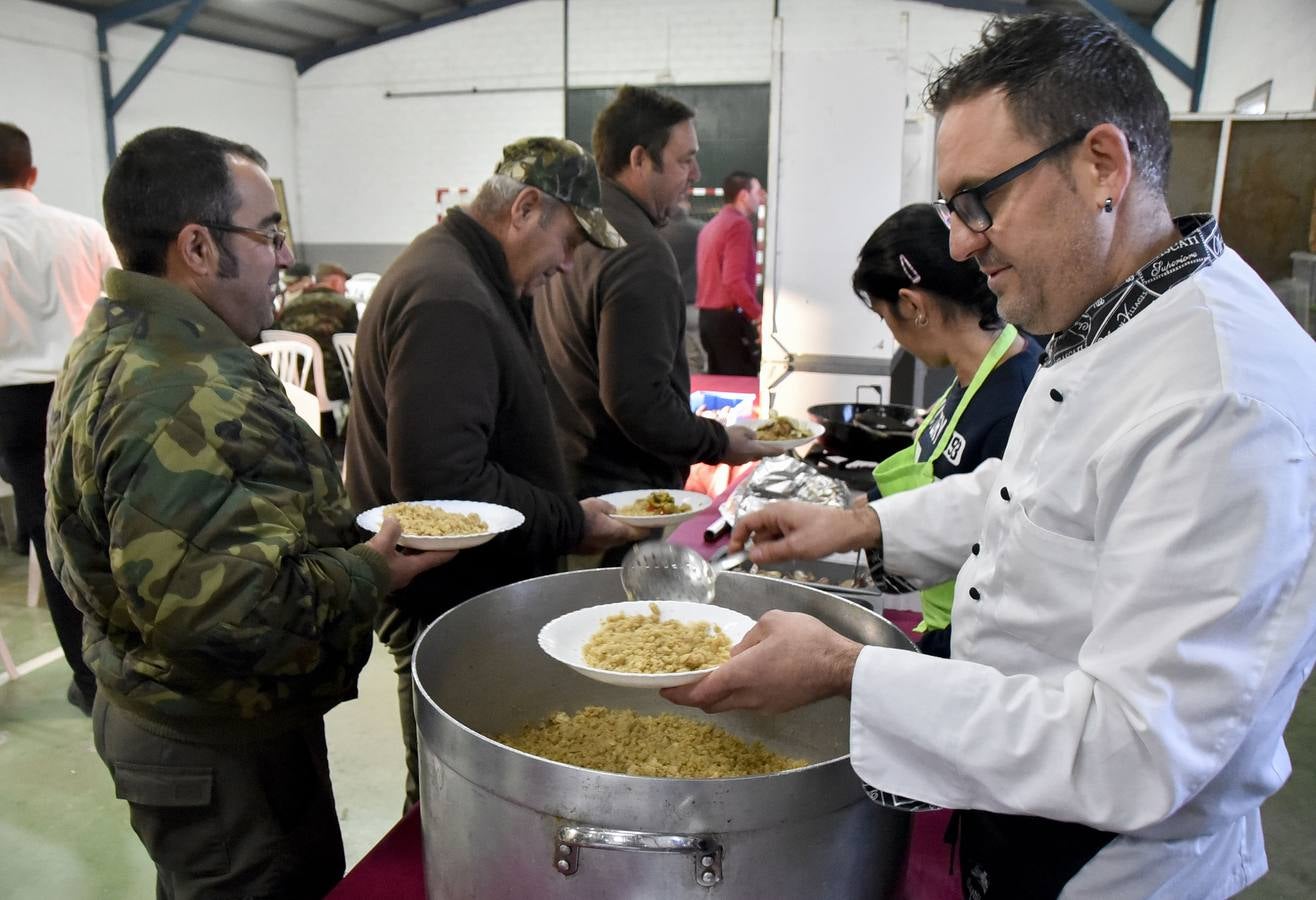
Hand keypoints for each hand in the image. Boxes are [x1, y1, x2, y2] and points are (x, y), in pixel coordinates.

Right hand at [366, 517, 456, 591]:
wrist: (349, 582)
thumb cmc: (370, 565)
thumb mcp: (382, 544)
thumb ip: (391, 530)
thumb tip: (395, 519)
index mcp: (411, 568)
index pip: (435, 558)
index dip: (447, 550)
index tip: (459, 544)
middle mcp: (406, 573)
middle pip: (423, 558)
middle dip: (429, 545)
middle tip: (435, 532)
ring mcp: (395, 575)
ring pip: (409, 558)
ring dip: (413, 547)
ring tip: (416, 532)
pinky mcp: (384, 573)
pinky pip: (397, 558)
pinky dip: (400, 549)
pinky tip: (395, 540)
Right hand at [573, 497, 648, 553]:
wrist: (560, 527)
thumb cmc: (583, 514)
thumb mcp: (598, 504)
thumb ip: (610, 508)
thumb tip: (614, 510)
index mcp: (616, 532)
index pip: (636, 534)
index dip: (645, 530)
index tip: (650, 527)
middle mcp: (610, 544)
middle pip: (624, 539)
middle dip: (628, 532)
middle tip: (630, 524)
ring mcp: (598, 549)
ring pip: (612, 543)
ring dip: (614, 536)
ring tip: (613, 527)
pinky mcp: (588, 552)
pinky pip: (600, 545)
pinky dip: (603, 538)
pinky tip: (598, 532)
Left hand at [661, 610, 860, 712]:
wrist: (842, 667)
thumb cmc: (807, 641)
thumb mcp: (772, 622)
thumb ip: (747, 637)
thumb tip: (737, 652)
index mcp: (741, 674)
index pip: (700, 692)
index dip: (678, 693)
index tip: (663, 688)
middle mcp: (748, 696)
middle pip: (710, 704)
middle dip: (693, 695)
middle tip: (685, 680)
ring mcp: (763, 705)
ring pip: (729, 704)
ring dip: (716, 694)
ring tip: (713, 674)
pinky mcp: (777, 707)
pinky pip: (747, 702)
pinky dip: (736, 693)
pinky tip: (743, 675)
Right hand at [722, 425, 786, 464]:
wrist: (713, 445)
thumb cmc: (730, 436)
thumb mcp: (744, 430)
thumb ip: (751, 434)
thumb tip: (753, 438)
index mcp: (754, 450)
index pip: (769, 451)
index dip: (777, 450)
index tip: (784, 450)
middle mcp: (748, 458)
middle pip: (758, 455)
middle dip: (760, 451)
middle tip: (760, 445)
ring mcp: (739, 462)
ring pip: (748, 456)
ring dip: (748, 451)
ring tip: (744, 443)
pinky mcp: (731, 462)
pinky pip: (739, 457)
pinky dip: (740, 452)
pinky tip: (735, 446)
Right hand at [730, 501, 879, 563]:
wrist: (851, 529)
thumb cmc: (824, 535)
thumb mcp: (796, 547)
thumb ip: (771, 553)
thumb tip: (750, 557)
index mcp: (775, 512)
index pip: (746, 523)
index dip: (737, 539)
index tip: (734, 556)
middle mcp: (778, 513)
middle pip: (758, 532)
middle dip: (760, 549)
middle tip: (768, 564)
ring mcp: (788, 520)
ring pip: (770, 537)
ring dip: (773, 550)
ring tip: (788, 558)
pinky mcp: (796, 527)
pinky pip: (781, 538)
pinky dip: (783, 548)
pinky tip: (794, 555)